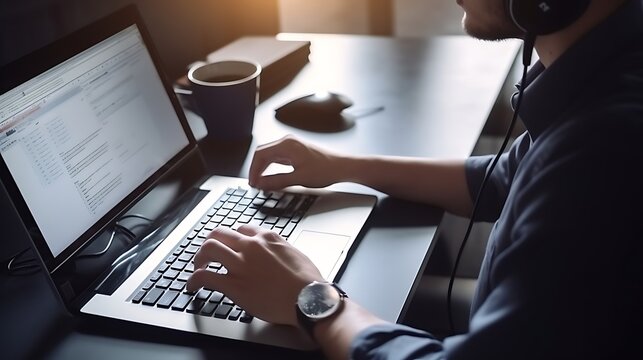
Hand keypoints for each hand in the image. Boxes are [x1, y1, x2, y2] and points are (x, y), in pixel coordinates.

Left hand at [186, 225, 323, 325]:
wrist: (310, 299)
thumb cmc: (308, 281)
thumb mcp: (295, 254)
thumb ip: (279, 250)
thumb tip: (275, 253)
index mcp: (268, 237)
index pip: (242, 228)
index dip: (233, 238)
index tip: (231, 246)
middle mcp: (251, 246)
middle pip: (220, 233)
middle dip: (210, 242)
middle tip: (207, 253)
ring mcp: (241, 264)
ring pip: (209, 249)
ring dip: (199, 258)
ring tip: (197, 267)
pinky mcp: (234, 285)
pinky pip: (206, 277)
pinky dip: (194, 280)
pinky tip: (193, 286)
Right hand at [248, 135, 342, 189]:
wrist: (342, 167)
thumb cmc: (326, 170)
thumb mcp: (299, 179)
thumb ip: (277, 182)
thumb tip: (261, 184)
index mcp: (287, 145)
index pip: (260, 155)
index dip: (253, 170)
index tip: (252, 183)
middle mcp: (288, 141)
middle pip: (263, 153)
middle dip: (256, 169)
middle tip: (254, 184)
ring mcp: (291, 145)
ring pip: (269, 155)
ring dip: (263, 168)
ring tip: (260, 182)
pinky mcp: (295, 150)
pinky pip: (277, 157)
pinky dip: (271, 167)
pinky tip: (270, 176)